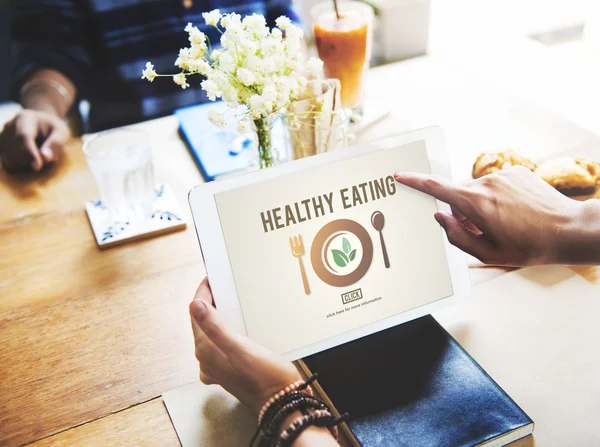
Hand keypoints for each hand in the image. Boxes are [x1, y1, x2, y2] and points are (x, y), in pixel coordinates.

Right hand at [0, 109, 69, 171]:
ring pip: (11, 158)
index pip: (24, 137)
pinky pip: (9, 163)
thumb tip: (46, 158)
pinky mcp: (0, 147)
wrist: (40, 123)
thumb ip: (56, 143)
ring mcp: (2, 136)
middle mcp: (9, 125)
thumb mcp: (61, 132)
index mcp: (24, 117)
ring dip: (27, 163)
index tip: (38, 167)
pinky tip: (29, 157)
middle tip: (47, 154)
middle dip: (33, 159)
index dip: (30, 153)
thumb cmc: (53, 129)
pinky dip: (20, 165)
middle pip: (17, 150)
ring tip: (37, 152)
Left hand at [190, 278, 301, 412]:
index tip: (210, 278)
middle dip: (207, 303)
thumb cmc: (264, 376)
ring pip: (210, 334)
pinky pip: (219, 345)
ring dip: (215, 317)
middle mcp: (207, 359)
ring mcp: (217, 366)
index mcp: (206, 350)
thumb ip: (215, 327)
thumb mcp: (241, 347)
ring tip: (227, 301)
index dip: (202, 293)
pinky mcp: (228, 370)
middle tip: (219, 285)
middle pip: (201, 324)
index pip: (196, 314)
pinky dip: (223, 332)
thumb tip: (194, 305)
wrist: (282, 402)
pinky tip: (234, 329)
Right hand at [394, 167, 583, 266]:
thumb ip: (457, 236)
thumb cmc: (531, 246)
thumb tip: (441, 218)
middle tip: (482, 230)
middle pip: (459, 195)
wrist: (570, 230)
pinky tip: (515, 211)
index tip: (400, 175)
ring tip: (505, 223)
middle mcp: (487, 184)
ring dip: (481, 205)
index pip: (437, 188)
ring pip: (477, 190)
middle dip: (463, 212)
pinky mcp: (516, 171)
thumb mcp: (488, 253)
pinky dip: (497, 197)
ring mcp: (503, 175)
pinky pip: (494, 184)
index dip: (415, 181)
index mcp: (477, 204)